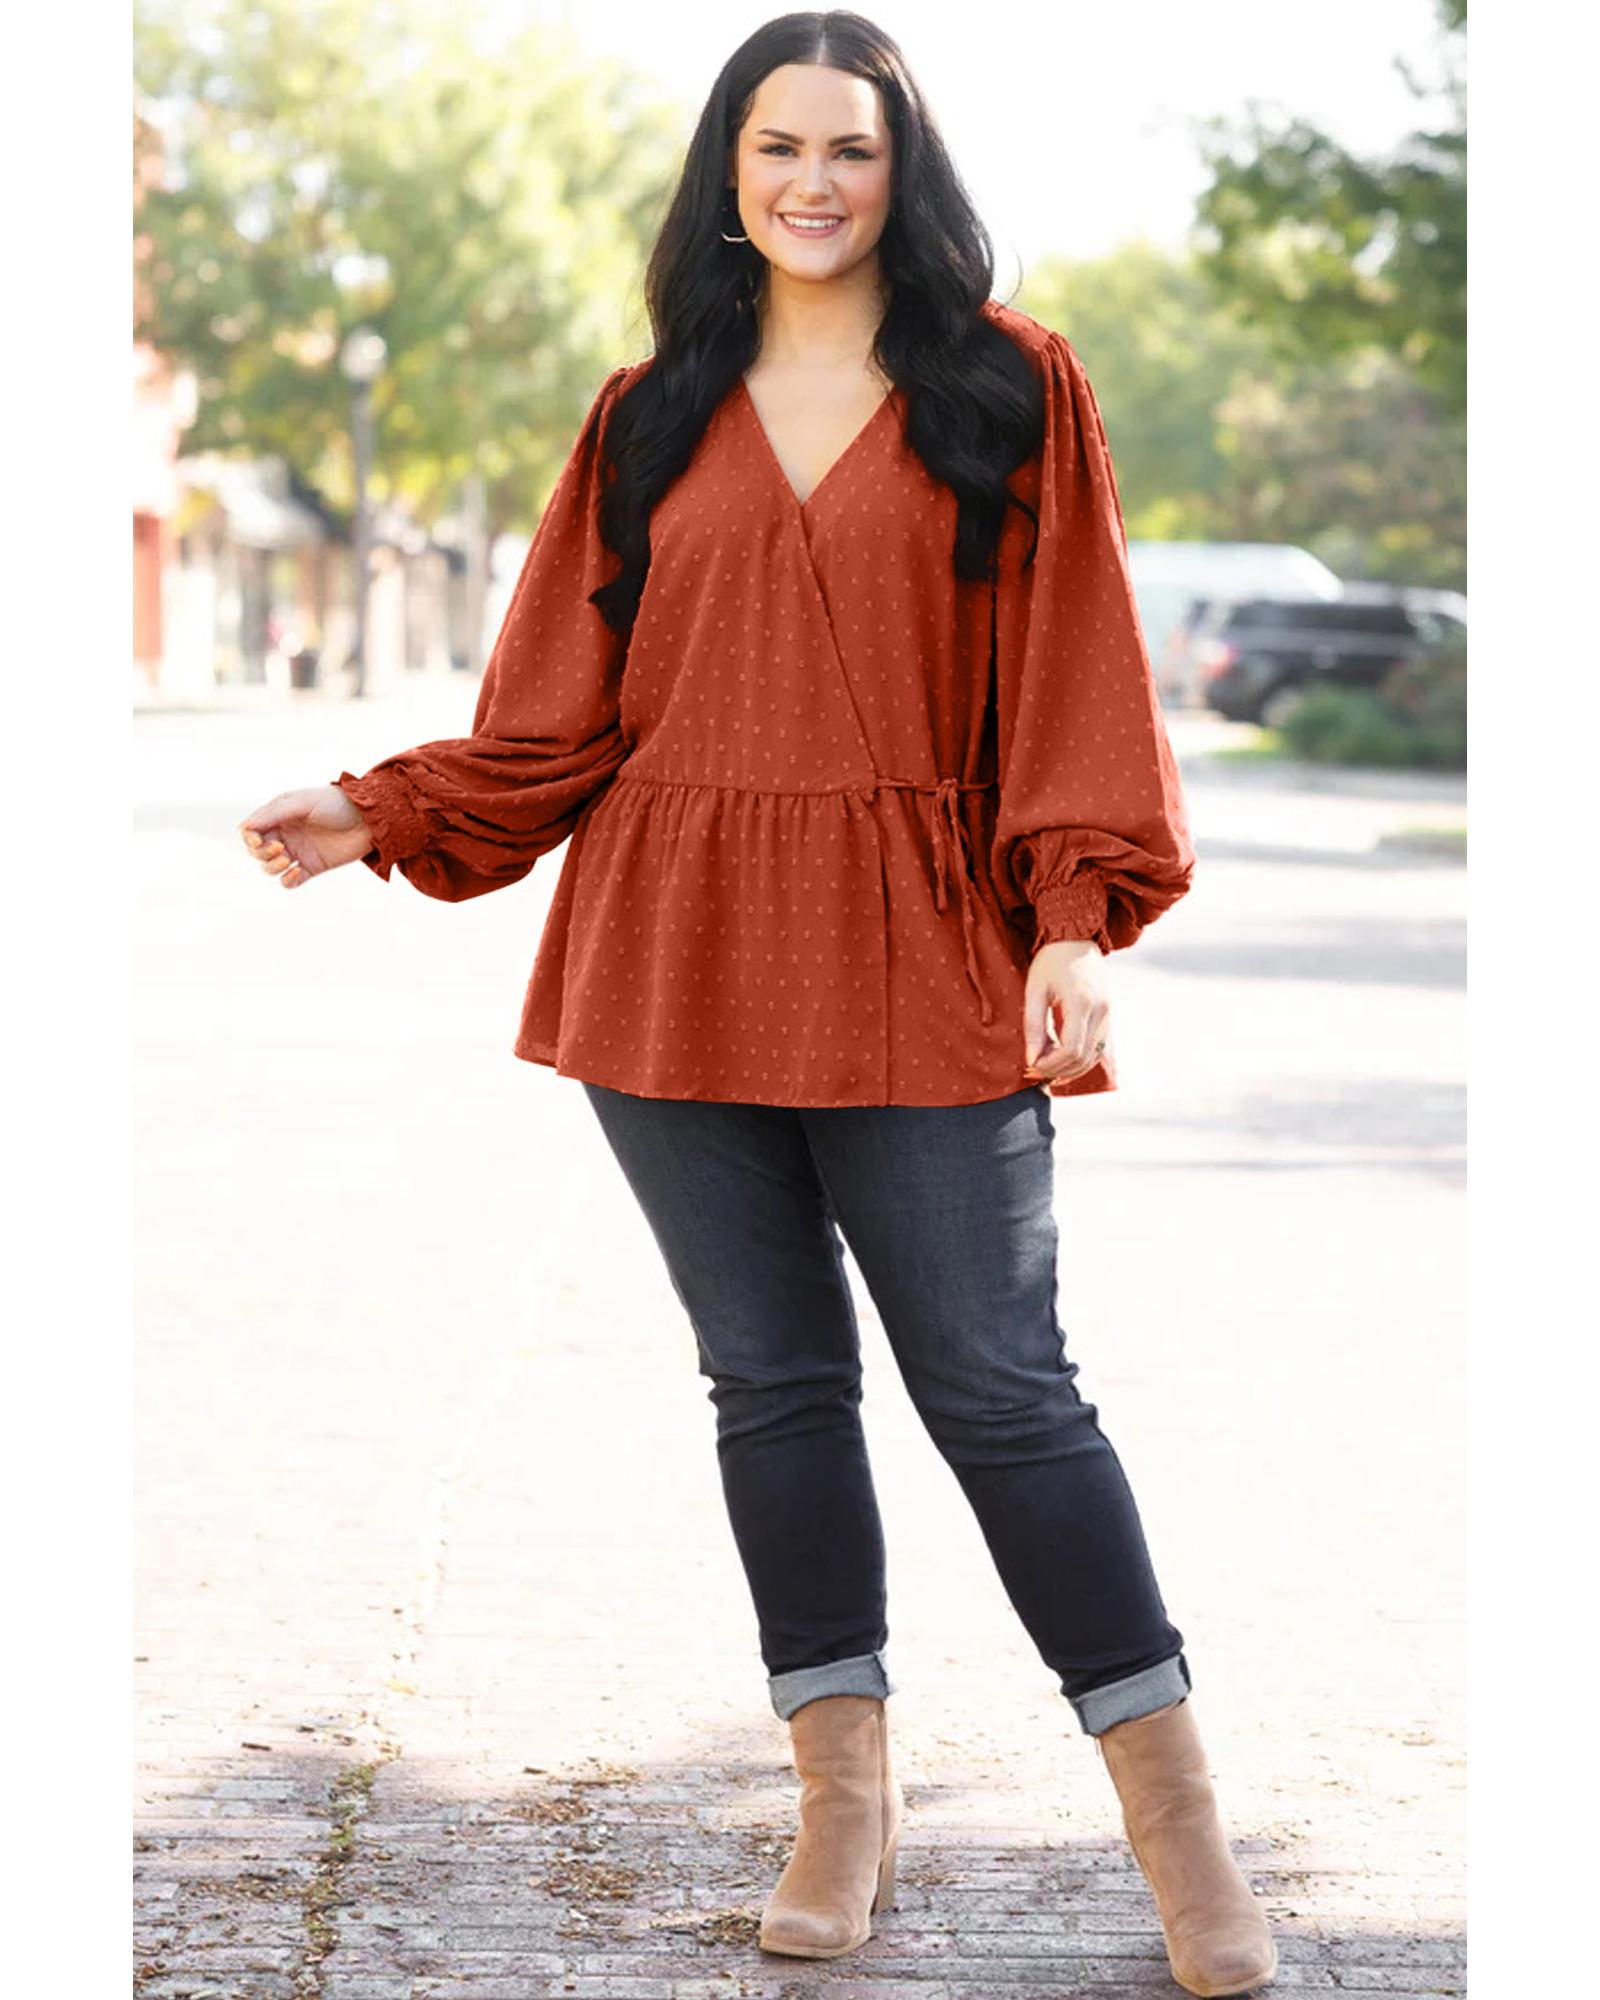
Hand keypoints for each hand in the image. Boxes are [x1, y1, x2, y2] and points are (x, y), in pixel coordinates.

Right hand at [237, 784, 374, 888]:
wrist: (370, 820)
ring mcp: (298, 852)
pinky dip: (287, 881)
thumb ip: (274, 814)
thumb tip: (243, 827)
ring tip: (287, 859)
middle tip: (280, 849)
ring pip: (270, 867)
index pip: (251, 830)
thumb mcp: (303, 803)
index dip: (249, 838)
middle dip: (261, 853)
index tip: (257, 840)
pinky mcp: (312, 867)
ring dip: (271, 867)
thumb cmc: (336, 804)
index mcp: (280, 816)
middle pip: (257, 851)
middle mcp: (286, 834)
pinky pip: (289, 881)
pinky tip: (295, 873)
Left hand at [1022, 939, 1110, 1085]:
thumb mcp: (1035, 989)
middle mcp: (1101, 1010)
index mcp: (1082, 1002)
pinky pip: (1099, 1048)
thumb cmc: (1051, 961)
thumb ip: (1033, 1025)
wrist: (1076, 938)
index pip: (1071, 1049)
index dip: (1050, 1064)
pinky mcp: (1109, 1015)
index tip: (1031, 1065)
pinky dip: (1082, 1060)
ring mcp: (1108, 1013)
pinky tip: (1064, 1065)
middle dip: (1058, 1070)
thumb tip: (1032, 1059)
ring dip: (1071, 1070)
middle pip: (1084, 1057)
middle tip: (1035, 1072)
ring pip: (1094, 1057)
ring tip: (1047, 1070)